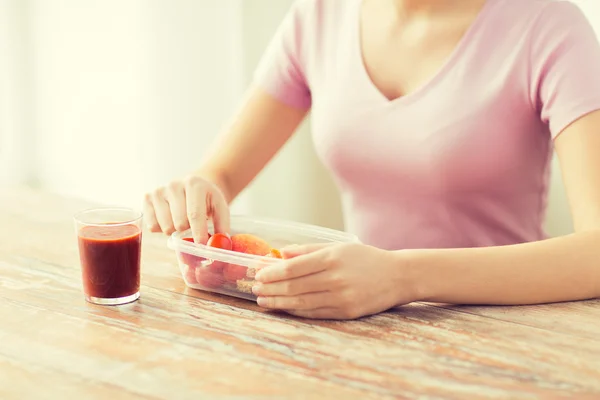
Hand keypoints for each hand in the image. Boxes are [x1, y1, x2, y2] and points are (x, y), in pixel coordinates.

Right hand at [143, 175, 229, 242]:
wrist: (192, 186)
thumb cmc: (206, 200)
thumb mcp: (220, 208)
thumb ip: (222, 226)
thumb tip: (219, 245)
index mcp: (194, 184)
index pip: (194, 214)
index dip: (198, 233)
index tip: (202, 246)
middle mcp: (174, 185)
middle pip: (179, 223)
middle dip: (187, 231)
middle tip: (191, 225)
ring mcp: (158, 191)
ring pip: (165, 227)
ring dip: (175, 231)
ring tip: (180, 220)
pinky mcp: (147, 198)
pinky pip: (152, 226)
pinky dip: (161, 229)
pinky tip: (168, 219)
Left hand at [252, 243, 414, 319]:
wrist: (397, 276)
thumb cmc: (365, 258)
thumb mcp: (338, 247)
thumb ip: (308, 250)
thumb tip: (281, 253)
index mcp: (331, 258)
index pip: (293, 268)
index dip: (272, 272)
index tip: (258, 274)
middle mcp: (335, 278)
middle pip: (294, 287)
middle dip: (271, 289)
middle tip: (255, 289)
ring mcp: (341, 297)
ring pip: (301, 303)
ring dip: (278, 303)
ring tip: (263, 300)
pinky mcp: (346, 312)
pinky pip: (314, 313)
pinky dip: (296, 311)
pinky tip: (284, 308)